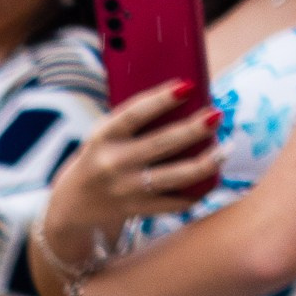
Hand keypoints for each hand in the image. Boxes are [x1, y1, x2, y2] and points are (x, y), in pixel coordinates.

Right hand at [40, 82, 220, 275]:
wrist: (71, 206)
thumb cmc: (99, 158)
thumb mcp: (104, 136)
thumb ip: (133, 121)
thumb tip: (185, 99)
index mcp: (103, 137)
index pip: (134, 113)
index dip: (161, 99)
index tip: (187, 86)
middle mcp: (113, 164)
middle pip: (162, 144)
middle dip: (193, 129)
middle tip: (216, 115)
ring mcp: (126, 190)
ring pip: (175, 176)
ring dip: (205, 163)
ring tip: (224, 150)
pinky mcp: (137, 209)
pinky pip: (174, 203)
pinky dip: (196, 193)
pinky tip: (211, 179)